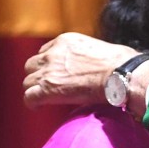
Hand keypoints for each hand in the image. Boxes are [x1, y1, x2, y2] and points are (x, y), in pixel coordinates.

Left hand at [23, 33, 138, 107]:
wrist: (121, 74)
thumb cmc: (121, 63)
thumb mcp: (98, 47)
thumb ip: (86, 54)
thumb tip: (93, 65)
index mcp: (65, 41)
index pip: (45, 51)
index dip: (49, 64)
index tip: (55, 73)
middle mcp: (53, 53)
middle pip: (32, 66)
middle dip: (38, 75)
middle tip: (48, 85)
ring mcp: (49, 71)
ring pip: (27, 82)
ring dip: (35, 89)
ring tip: (44, 98)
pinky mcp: (48, 89)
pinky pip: (29, 97)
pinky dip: (32, 102)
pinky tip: (38, 106)